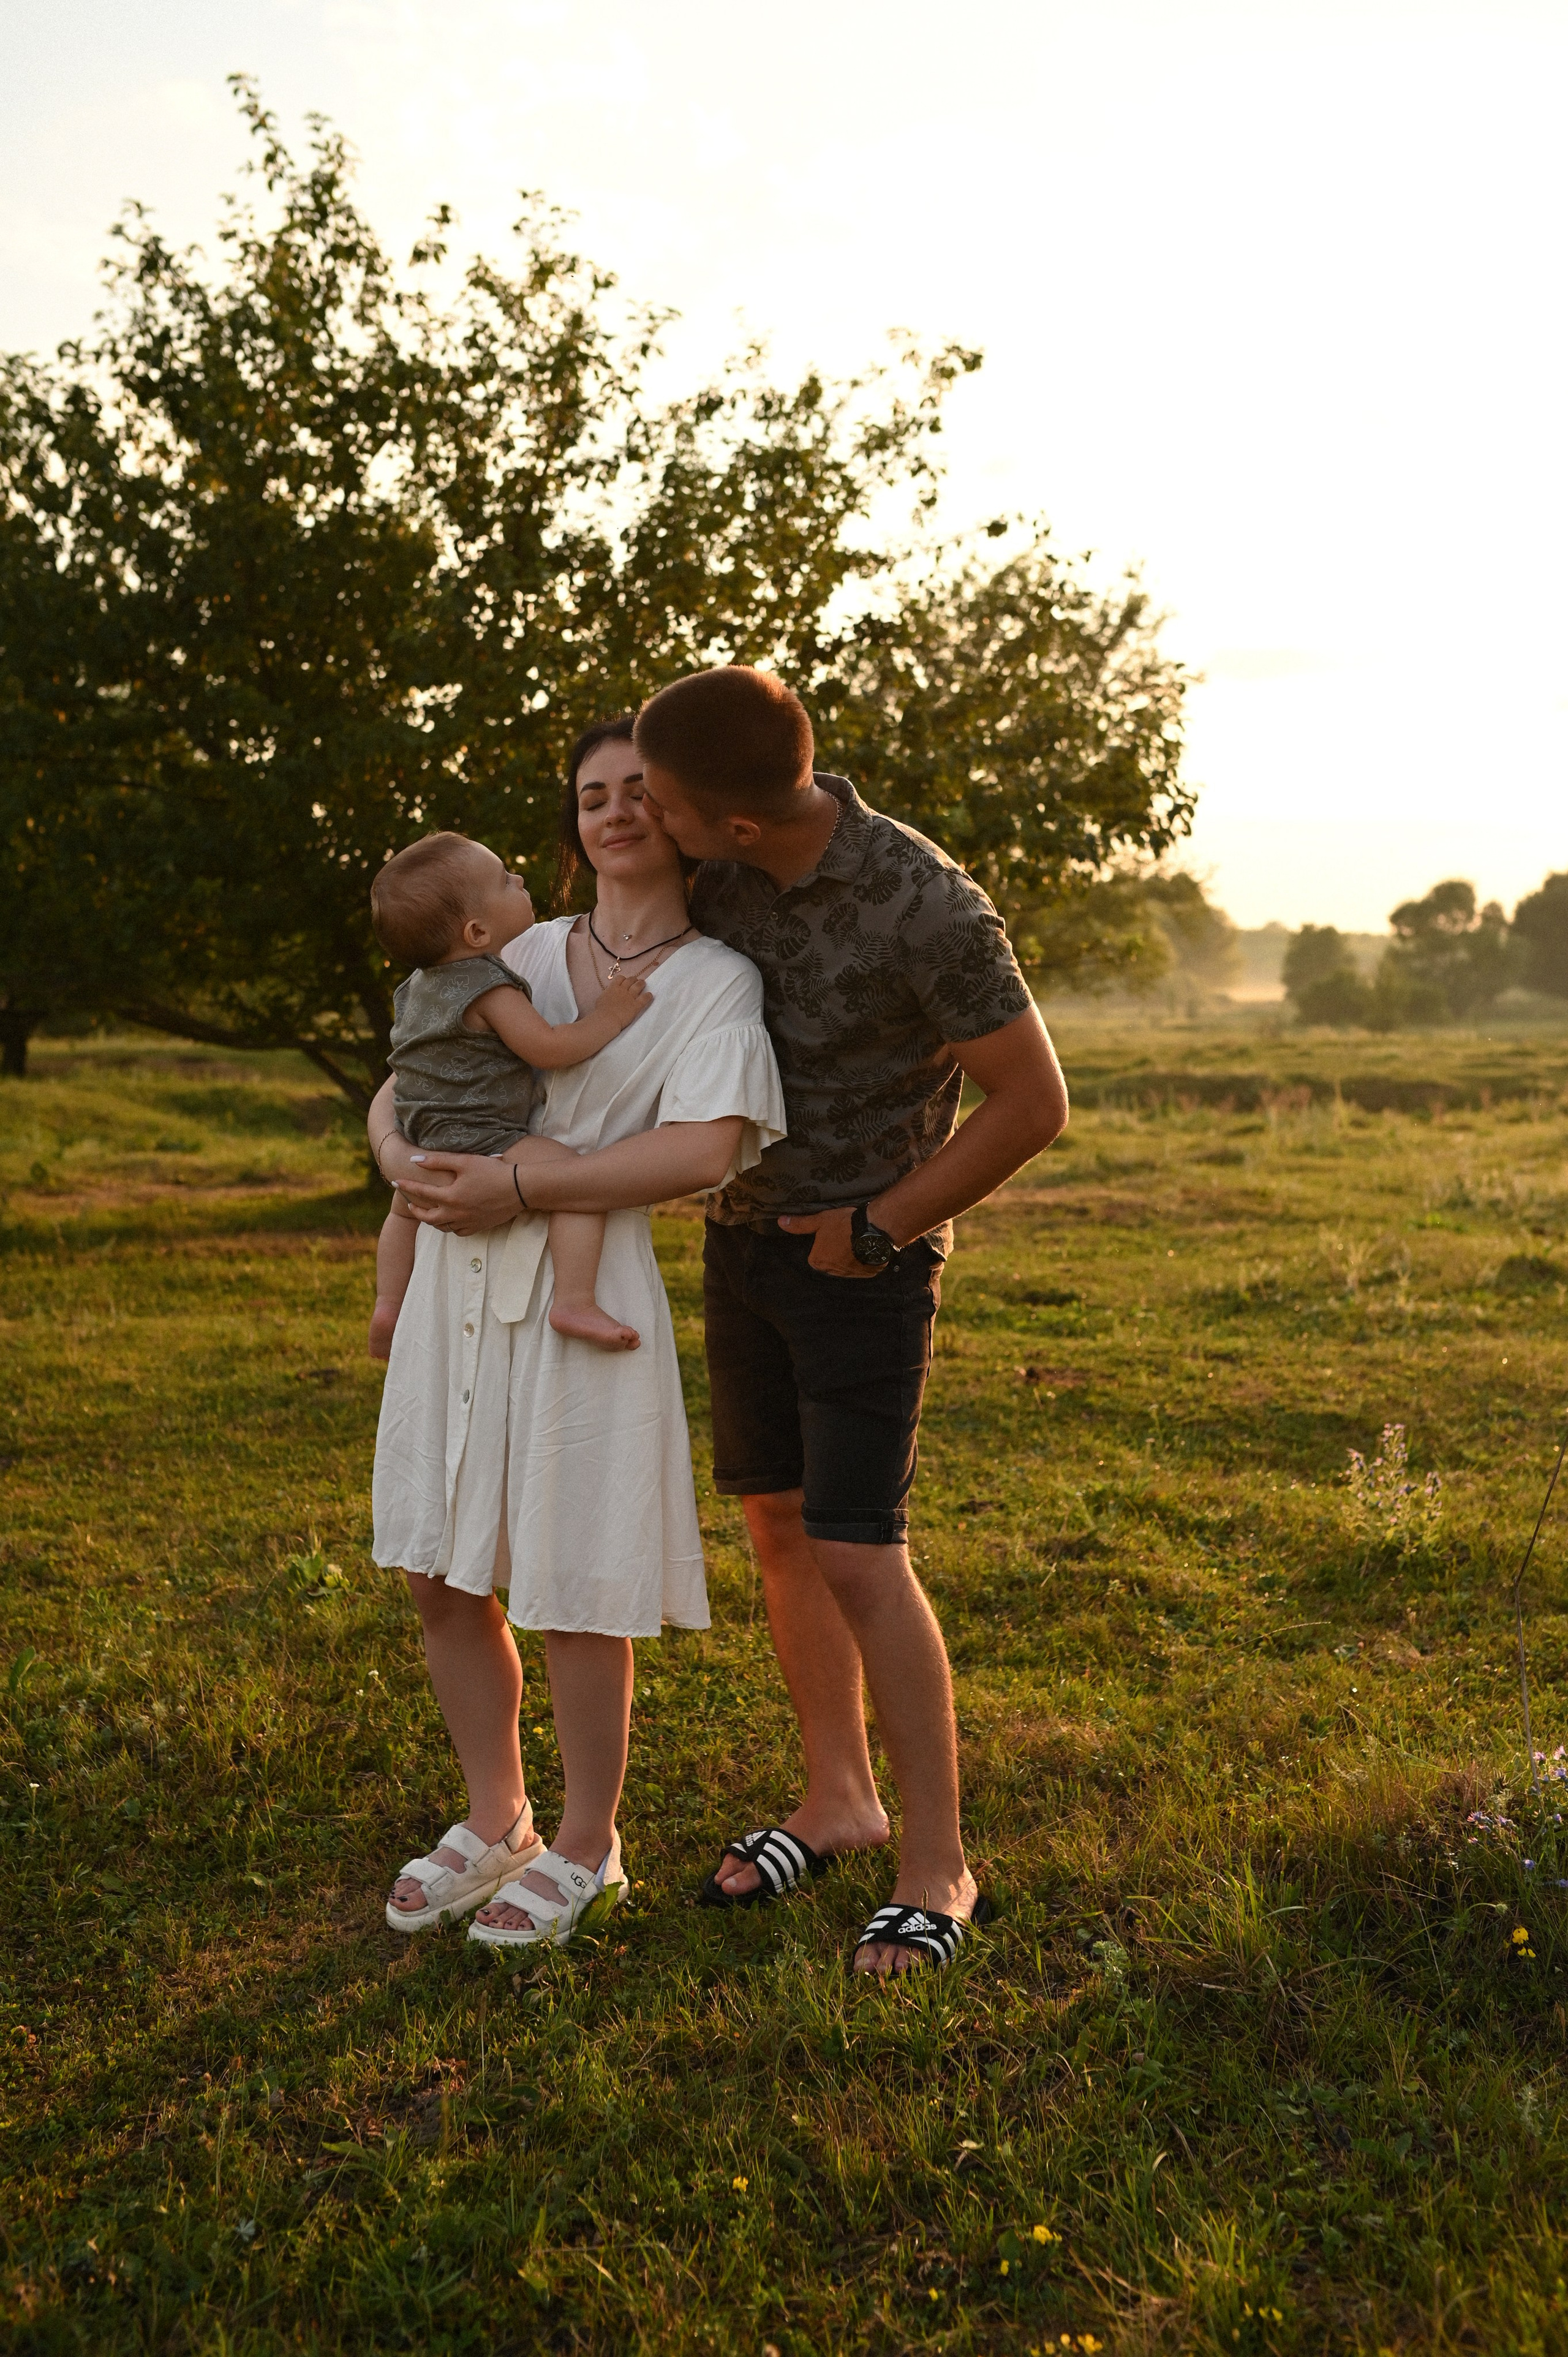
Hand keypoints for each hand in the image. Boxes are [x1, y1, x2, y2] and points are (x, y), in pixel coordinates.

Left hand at [394, 1151, 519, 1234]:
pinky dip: (449, 1226)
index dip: (406, 1186)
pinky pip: (458, 1232)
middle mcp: (456, 1213)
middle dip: (415, 1210)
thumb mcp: (464, 1161)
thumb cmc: (493, 1170)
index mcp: (450, 1196)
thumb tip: (414, 1161)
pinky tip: (449, 1219)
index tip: (395, 1181)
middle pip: (427, 1217)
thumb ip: (438, 1161)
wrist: (520, 1189)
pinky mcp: (479, 1227)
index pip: (421, 1192)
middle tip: (409, 1203)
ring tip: (427, 1211)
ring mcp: (468, 1222)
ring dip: (431, 1220)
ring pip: (442, 1227)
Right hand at [601, 972, 653, 1027]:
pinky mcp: (636, 1005)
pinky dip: (648, 996)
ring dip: (641, 983)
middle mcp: (622, 990)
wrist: (607, 1019)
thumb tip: (609, 993)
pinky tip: (649, 995)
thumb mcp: (601, 999)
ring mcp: (630, 997)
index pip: (620, 978)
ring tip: (643, 983)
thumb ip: (607, 994)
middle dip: (634, 980)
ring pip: (638, 986)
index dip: (624, 979)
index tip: (625, 981)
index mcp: (613, 988)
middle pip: (630, 980)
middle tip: (636, 981)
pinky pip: (644, 998)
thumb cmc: (601, 1011)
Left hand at [776, 1206, 881, 1277]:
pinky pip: (862, 1268)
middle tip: (844, 1236)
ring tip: (856, 1241)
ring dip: (849, 1257)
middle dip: (836, 1252)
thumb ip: (800, 1224)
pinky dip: (863, 1260)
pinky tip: (866, 1248)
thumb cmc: (843, 1225)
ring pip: (846, 1265)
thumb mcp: (820, 1220)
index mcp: (817, 1261)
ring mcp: (850, 1274)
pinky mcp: (866, 1274)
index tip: (831, 1233)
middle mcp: (831, 1272)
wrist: (873, 1230)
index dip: (824, 1243)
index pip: (816, 1254)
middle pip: (831, 1261)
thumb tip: (780, 1222)